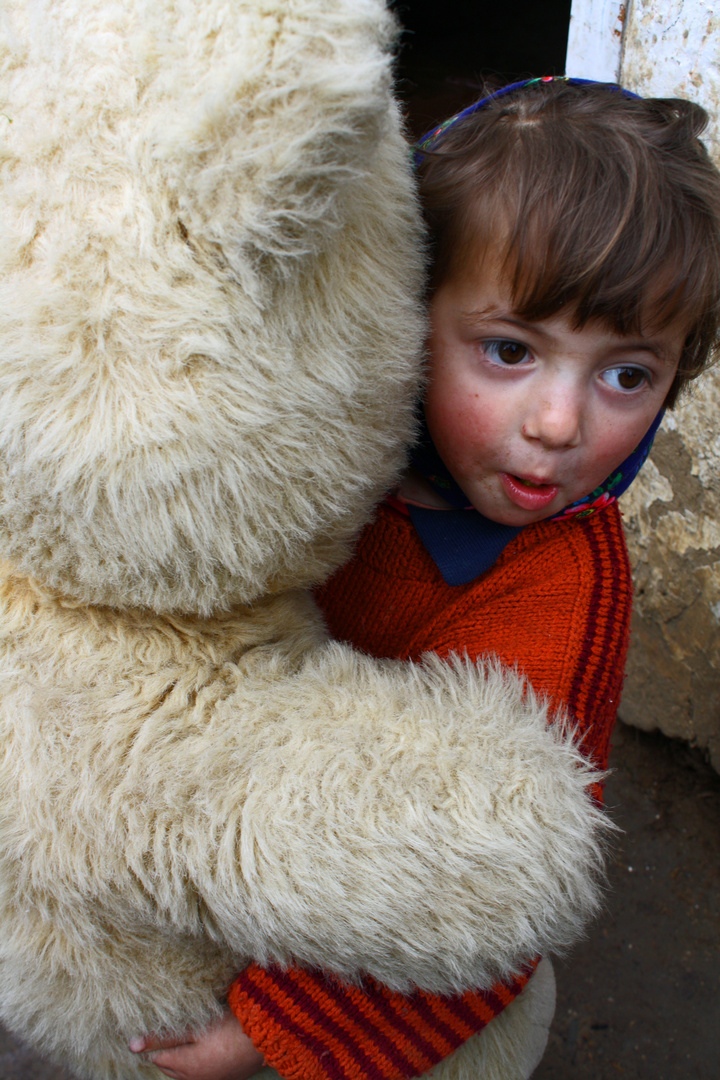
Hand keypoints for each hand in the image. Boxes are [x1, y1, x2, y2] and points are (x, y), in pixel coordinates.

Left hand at [129, 1009, 264, 1079]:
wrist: (266, 1038)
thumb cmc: (229, 1028)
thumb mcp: (195, 1028)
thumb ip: (164, 1036)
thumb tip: (132, 1045)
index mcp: (184, 1068)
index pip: (156, 1057)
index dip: (154, 1041)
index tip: (157, 1025)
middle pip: (168, 1067)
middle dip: (166, 1051)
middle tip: (171, 1029)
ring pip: (184, 1072)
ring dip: (182, 1057)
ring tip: (189, 1036)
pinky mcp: (224, 1079)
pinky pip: (201, 1074)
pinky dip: (197, 1062)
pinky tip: (206, 1047)